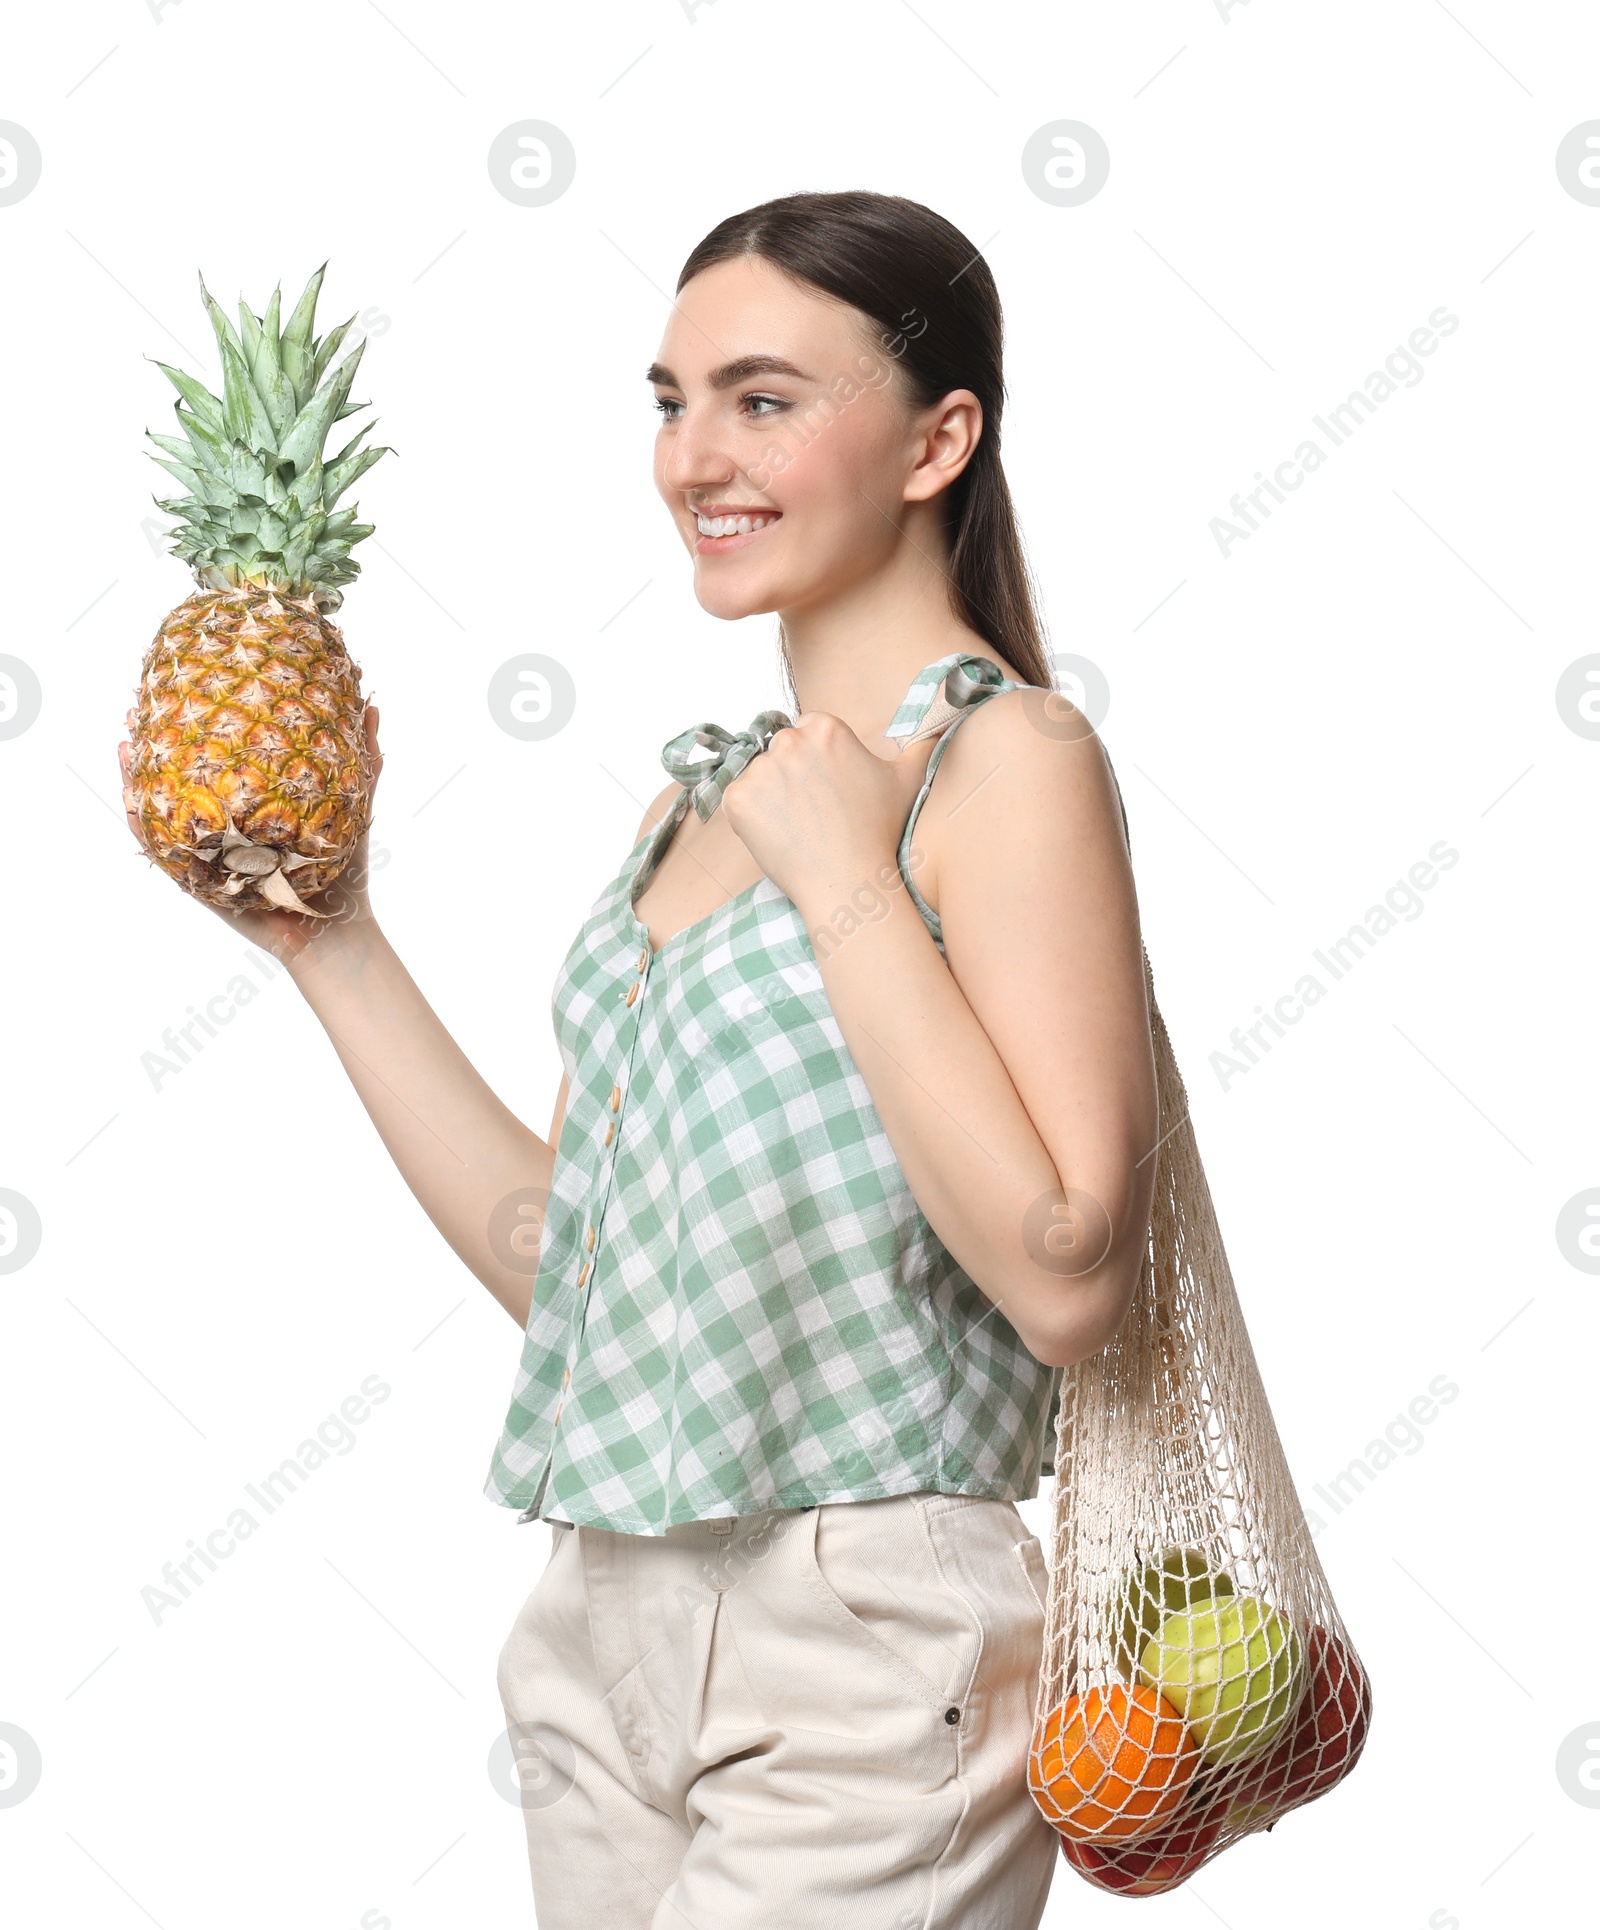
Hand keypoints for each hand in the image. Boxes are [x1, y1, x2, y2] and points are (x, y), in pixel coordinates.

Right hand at [118, 703, 385, 966]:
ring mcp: (210, 855)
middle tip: (139, 710)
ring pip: (162, 812)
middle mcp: (227, 828)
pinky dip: (145, 827)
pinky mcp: (201, 884)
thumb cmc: (344, 874)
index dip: (199, 729)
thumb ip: (364, 762)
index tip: (186, 688)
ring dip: (136, 780)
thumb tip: (371, 708)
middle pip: (181, 779)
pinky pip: (164, 854)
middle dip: (157, 745)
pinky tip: (133, 801)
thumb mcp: (355, 808)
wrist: (337, 932)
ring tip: (124, 745)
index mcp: (255, 809)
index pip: (220, 761)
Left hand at [719, 711, 909, 913]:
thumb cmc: (878, 831)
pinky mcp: (737, 799)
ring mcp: (759, 770)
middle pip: (782, 752)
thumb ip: (922, 746)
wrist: (848, 880)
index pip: (809, 733)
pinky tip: (779, 835)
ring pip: (760, 776)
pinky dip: (752, 818)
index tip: (829, 791)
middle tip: (816, 813)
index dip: (818, 764)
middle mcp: (789, 741)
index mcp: (826, 728)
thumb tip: (942, 729)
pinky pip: (739, 801)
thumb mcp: (908, 780)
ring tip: (799, 827)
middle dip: (793, 777)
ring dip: (772, 797)